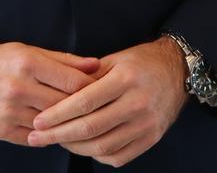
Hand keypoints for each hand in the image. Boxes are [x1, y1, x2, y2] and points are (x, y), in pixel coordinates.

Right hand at [0, 37, 100, 145]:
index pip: (72, 82)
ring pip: (50, 124)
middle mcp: (18, 88)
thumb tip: (96, 65)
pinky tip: (57, 130)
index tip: (105, 91)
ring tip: (83, 122)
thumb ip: (65, 60)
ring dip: (67, 125)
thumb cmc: (0, 60)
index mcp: (29, 64)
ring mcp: (8, 112)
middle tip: (101, 110)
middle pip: (63, 105)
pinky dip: (47, 135)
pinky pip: (33, 138)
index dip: (92, 88)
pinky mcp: (0, 131)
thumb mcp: (31, 51)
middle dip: (84, 108)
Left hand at [27, 36, 187, 165]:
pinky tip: (85, 147)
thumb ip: (88, 77)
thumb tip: (56, 95)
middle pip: (90, 127)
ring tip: (58, 141)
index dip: (58, 115)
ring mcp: (146, 123)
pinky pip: (118, 156)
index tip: (38, 121)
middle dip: (58, 135)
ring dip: (75, 147)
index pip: (84, 102)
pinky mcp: (151, 138)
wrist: (179, 71)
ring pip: (102, 146)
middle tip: (37, 137)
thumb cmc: (142, 62)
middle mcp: (138, 103)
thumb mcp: (116, 59)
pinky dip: (97, 155)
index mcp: (126, 79)